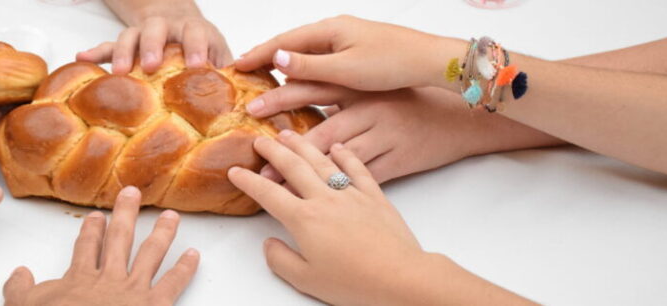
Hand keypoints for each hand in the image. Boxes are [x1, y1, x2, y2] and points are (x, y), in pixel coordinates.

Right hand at [3, 186, 199, 305]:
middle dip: (126, 215)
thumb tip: (19, 273)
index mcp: (79, 279)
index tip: (96, 216)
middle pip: (119, 239)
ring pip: (150, 254)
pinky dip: (185, 269)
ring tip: (171, 217)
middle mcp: (108, 278)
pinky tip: (194, 255)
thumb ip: (20, 290)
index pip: (86, 247)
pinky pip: (172, 283)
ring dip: (162, 234)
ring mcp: (133, 291)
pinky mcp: (154, 305)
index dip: (92, 230)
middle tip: (133, 194)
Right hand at [77, 8, 230, 73]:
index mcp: (194, 30)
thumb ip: (230, 73)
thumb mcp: (220, 55)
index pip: (196, 33)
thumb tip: (250, 96)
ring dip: (124, 52)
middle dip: (154, 46)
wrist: (181, 24)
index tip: (198, 64)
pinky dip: (95, 53)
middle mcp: (167, 28)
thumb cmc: (204, 48)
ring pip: (130, 36)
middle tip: (152, 66)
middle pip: (157, 30)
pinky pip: (108, 45)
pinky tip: (81, 58)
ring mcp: (144, 34)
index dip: (197, 46)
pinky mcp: (127, 43)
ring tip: (120, 72)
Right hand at [227, 131, 423, 304]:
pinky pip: (357, 168)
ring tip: (289, 134)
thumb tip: (270, 244)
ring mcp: (351, 195)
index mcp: (304, 220)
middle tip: (259, 140)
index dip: (249, 181)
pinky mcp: (375, 196)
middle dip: (273, 151)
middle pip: (293, 167)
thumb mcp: (306, 280)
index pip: (268, 194)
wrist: (400, 278)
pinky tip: (337, 147)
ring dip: (302, 145)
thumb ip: (281, 260)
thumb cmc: (355, 283)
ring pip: (321, 161)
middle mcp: (325, 200)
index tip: (236, 171)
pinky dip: (345, 155)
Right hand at [235, 15, 460, 90]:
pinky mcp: (356, 52)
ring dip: (283, 62)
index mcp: (330, 31)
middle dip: (266, 56)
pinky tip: (299, 78)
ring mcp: (346, 40)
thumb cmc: (392, 63)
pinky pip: (320, 58)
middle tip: (243, 69)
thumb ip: (310, 65)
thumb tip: (276, 57)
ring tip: (263, 74)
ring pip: (306, 52)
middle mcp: (335, 31)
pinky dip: (303, 67)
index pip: (283, 42)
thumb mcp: (346, 69)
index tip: (236, 65)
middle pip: (291, 44)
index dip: (258, 54)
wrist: (430, 61)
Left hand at [245, 82, 563, 182]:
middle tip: (255, 161)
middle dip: (285, 149)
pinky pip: (363, 179)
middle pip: (320, 130)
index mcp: (361, 88)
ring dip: (304, 175)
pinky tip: (315, 202)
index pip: (313, 90)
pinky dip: (338, 190)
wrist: (462, 117)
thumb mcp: (374, 90)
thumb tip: (296, 102)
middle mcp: (371, 110)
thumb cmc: (414, 105)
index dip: (281, 98)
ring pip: (338, 159)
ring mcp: (386, 138)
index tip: (251, 111)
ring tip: (273, 188)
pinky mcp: (399, 162)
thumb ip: (339, 97)